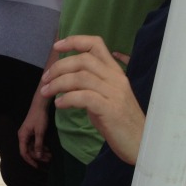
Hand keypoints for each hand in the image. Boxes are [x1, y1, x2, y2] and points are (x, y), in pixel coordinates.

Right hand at [18, 101, 50, 167]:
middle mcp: (23, 136)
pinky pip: (35, 143)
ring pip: (33, 147)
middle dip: (38, 156)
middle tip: (48, 159)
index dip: (30, 160)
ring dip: (40, 152)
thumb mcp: (40, 132)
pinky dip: (41, 146)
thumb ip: (38, 144)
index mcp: (22, 136)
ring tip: (50, 155)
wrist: (39, 106)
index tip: (37, 166)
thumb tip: (38, 156)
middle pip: (29, 150)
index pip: (23, 152)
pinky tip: (48, 149)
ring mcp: (27, 135)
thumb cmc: (39, 118)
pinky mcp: (31, 133)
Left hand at [40, 36, 143, 164]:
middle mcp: (116, 78)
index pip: (96, 44)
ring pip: (81, 77)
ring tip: (46, 92)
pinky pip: (84, 97)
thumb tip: (63, 76)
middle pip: (83, 60)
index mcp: (115, 72)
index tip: (56, 47)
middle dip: (59, 67)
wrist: (140, 143)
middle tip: (45, 79)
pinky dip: (67, 98)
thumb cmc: (118, 120)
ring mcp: (115, 93)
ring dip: (58, 83)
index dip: (74, 41)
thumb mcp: (104, 95)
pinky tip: (59, 104)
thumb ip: (88, 83)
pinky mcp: (111, 110)